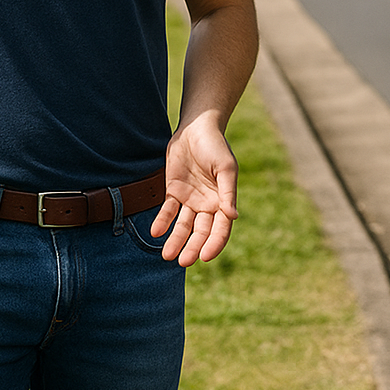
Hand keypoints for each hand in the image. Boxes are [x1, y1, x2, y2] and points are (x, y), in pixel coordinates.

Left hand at [151, 113, 237, 266]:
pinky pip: (167, 210)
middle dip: (192, 247)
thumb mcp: (225, 167)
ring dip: (176, 240)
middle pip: (200, 232)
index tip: (205, 257)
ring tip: (167, 255)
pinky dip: (162, 221)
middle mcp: (207, 204)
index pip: (221, 229)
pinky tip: (155, 232)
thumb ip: (228, 192)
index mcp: (224, 201)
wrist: (196, 128)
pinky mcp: (173, 191)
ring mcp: (190, 199)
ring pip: (183, 225)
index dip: (214, 244)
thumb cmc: (215, 146)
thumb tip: (233, 216)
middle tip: (183, 262)